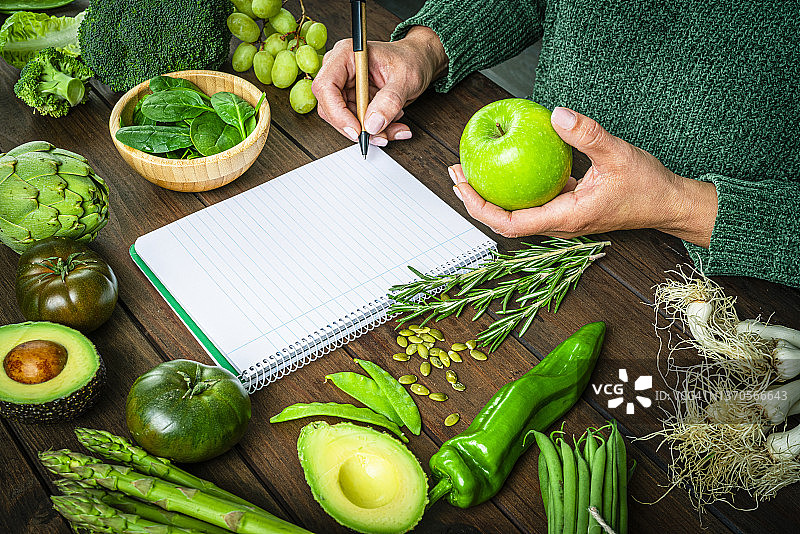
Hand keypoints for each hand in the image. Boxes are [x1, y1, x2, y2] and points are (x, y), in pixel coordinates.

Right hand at [312, 26, 446, 145]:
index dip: (337, 112)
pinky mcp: (353, 102)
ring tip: (394, 127)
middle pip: (330, 108)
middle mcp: (341, 71)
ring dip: (371, 132)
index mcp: (346, 55)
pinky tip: (393, 126)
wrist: (419, 61)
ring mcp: (345, 87)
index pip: (326, 86)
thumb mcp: (405, 79)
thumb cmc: (411, 59)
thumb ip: (389, 101)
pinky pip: (357, 124)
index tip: (357, 130)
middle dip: (357, 127)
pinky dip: (376, 131)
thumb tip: (372, 124)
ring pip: (345, 121)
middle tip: (380, 135)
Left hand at [451, 107, 718, 247]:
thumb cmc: (647, 187)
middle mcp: (559, 224)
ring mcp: (562, 218)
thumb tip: (557, 114)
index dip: (482, 209)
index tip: (464, 188)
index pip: (510, 224)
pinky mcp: (567, 208)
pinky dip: (513, 187)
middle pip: (505, 220)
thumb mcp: (619, 154)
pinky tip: (505, 166)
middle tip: (456, 173)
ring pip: (516, 212)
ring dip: (491, 195)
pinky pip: (532, 201)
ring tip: (470, 171)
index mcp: (565, 218)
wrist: (668, 204)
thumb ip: (588, 135)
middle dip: (476, 200)